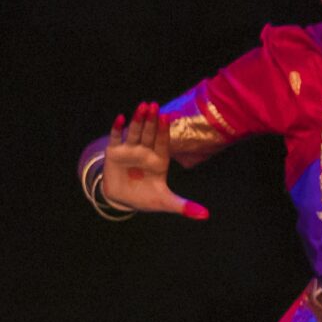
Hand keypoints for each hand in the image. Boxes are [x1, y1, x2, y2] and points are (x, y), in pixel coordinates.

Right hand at [101, 103, 206, 219]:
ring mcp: (130, 150)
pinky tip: (120, 118)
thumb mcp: (165, 202)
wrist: (122, 199)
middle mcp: (146, 152)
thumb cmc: (146, 197)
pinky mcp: (115, 152)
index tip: (167, 116)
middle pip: (149, 133)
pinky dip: (117, 128)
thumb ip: (184, 206)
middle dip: (151, 120)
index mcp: (159, 160)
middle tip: (154, 105)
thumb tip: (206, 216)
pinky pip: (116, 138)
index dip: (164, 130)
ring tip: (142, 106)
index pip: (163, 143)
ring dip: (137, 120)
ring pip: (134, 132)